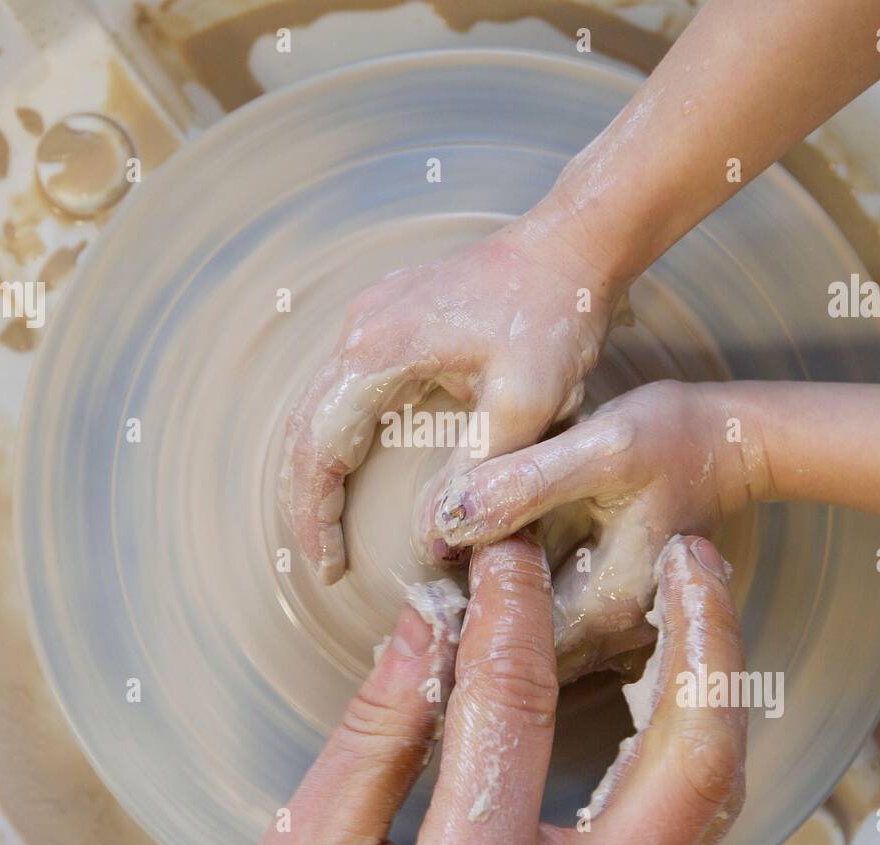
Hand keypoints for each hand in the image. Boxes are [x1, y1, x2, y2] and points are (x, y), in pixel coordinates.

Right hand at [258, 533, 746, 844]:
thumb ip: (370, 743)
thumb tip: (427, 628)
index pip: (513, 701)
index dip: (511, 606)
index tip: (509, 552)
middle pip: (687, 756)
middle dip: (699, 637)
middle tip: (688, 556)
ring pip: (712, 792)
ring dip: (714, 686)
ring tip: (698, 605)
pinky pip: (689, 820)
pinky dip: (689, 740)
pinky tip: (672, 688)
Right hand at [279, 205, 621, 583]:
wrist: (574, 245)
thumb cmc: (553, 314)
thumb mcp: (524, 406)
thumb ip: (476, 474)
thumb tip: (434, 541)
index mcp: (376, 350)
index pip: (318, 447)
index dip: (315, 514)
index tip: (329, 565)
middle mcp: (359, 330)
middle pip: (306, 428)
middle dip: (308, 499)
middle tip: (325, 558)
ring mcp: (371, 318)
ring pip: (321, 407)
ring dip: (322, 468)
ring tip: (331, 526)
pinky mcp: (392, 317)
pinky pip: (347, 386)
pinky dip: (343, 435)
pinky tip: (359, 468)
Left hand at [431, 380, 762, 679]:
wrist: (728, 442)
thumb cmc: (673, 438)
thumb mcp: (599, 446)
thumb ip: (525, 483)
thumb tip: (450, 520)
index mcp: (605, 602)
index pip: (504, 641)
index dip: (453, 617)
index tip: (421, 580)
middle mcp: (612, 633)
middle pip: (514, 652)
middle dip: (463, 625)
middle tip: (423, 587)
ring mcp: (613, 627)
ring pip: (528, 644)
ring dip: (484, 619)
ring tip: (449, 576)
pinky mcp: (607, 609)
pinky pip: (546, 624)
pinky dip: (512, 606)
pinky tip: (488, 570)